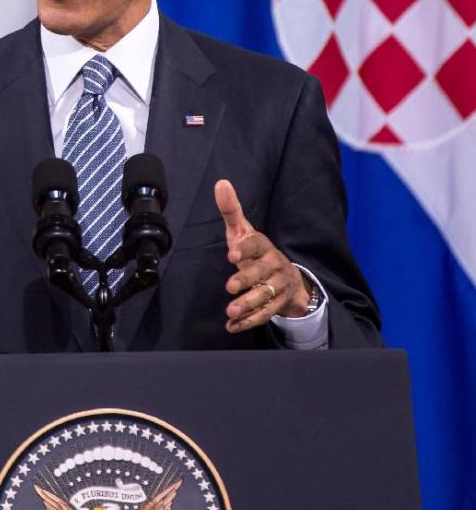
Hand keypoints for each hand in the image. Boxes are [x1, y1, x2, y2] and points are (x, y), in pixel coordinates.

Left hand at [214, 179, 309, 332]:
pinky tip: (232, 326)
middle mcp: (273, 266)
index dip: (245, 248)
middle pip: (262, 273)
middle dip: (247, 279)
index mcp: (263, 246)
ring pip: (265, 296)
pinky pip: (265, 315)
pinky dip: (248, 322)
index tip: (231, 254)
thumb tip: (220, 183)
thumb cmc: (257, 252)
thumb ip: (231, 210)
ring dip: (248, 305)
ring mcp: (277, 287)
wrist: (288, 278)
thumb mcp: (243, 231)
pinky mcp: (277, 305)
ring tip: (230, 312)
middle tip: (229, 286)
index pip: (257, 244)